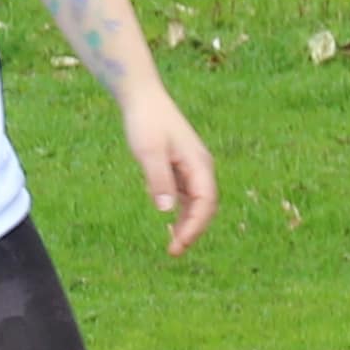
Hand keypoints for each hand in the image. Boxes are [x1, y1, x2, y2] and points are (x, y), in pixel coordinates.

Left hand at [123, 80, 219, 253]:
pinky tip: (169, 220)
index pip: (206, 202)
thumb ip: (159, 180)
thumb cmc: (146, 122)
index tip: (179, 243)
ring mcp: (192, 166)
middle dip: (194, 230)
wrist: (143, 98)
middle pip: (206, 206)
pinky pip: (187, 194)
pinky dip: (182, 211)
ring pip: (197, 202)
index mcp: (199, 163)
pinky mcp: (181, 165)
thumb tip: (167, 211)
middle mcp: (201, 166)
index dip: (195, 226)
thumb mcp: (149, 153)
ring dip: (188, 223)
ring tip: (173, 244)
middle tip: (174, 251)